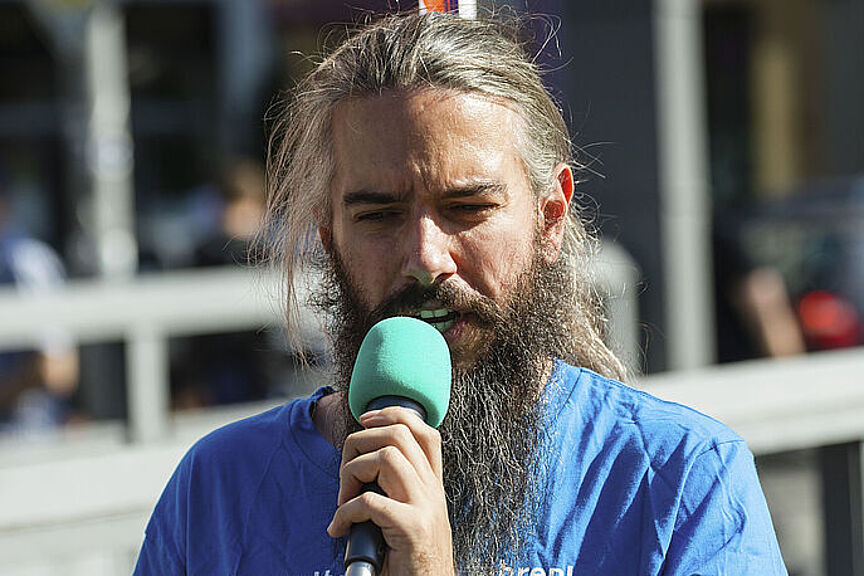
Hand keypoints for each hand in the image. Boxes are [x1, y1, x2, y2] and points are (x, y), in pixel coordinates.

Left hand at [327, 406, 455, 575]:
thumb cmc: (412, 558)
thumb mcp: (413, 515)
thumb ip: (398, 490)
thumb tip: (361, 465)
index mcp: (433, 485)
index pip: (423, 430)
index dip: (392, 414)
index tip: (365, 421)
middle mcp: (432, 490)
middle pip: (399, 434)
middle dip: (360, 442)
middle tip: (346, 473)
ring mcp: (425, 507)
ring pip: (385, 458)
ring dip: (353, 473)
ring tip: (343, 500)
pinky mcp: (412, 528)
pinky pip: (369, 502)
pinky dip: (345, 512)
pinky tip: (341, 527)